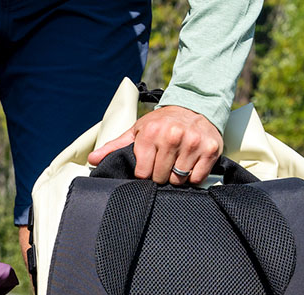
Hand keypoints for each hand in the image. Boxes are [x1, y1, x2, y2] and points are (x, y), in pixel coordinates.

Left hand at [88, 106, 222, 185]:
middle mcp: (173, 136)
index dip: (145, 173)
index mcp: (151, 133)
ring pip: (179, 180)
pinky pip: (197, 178)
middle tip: (164, 161)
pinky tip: (190, 163)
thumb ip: (115, 146)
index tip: (149, 164)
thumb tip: (92, 159)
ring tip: (177, 161)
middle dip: (160, 174)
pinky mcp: (210, 149)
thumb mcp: (137, 130)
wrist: (195, 105)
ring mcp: (193, 143)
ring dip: (177, 176)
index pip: (143, 174)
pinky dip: (193, 176)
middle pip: (161, 178)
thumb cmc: (162, 122)